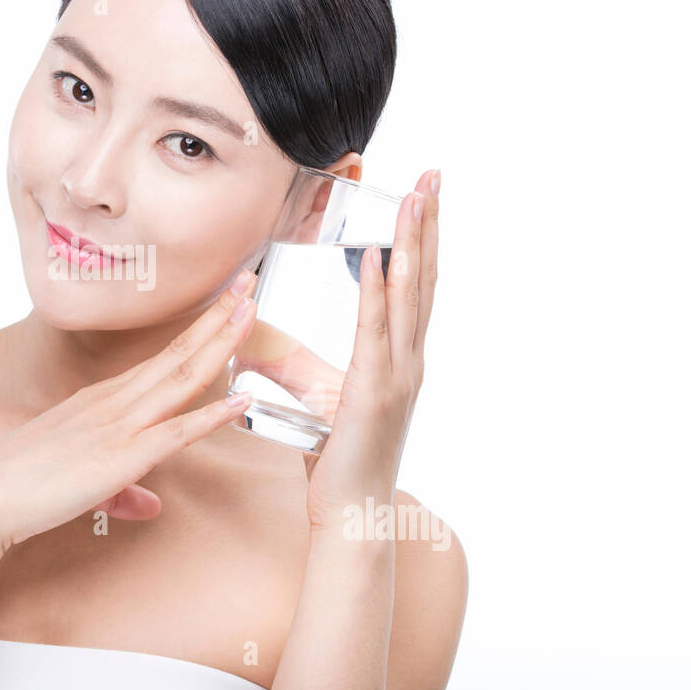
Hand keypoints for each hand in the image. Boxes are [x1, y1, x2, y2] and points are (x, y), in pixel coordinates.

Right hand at [0, 267, 260, 554]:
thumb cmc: (15, 486)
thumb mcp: (76, 481)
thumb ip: (120, 490)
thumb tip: (148, 502)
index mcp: (100, 402)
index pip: (160, 360)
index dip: (198, 331)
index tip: (226, 304)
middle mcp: (112, 404)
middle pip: (177, 354)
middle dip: (218, 317)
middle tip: (251, 281)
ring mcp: (117, 426)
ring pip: (182, 378)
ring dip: (221, 343)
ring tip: (253, 311)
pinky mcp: (119, 458)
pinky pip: (175, 432)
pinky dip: (212, 415)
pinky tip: (241, 399)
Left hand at [303, 168, 439, 528]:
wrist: (352, 513)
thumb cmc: (337, 460)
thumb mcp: (317, 401)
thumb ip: (298, 369)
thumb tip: (257, 346)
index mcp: (399, 358)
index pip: (412, 285)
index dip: (419, 239)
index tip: (422, 195)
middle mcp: (407, 359)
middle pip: (421, 278)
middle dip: (427, 225)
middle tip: (433, 176)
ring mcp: (397, 375)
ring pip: (407, 296)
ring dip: (410, 244)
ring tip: (414, 199)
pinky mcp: (375, 393)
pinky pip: (375, 333)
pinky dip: (375, 294)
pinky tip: (373, 260)